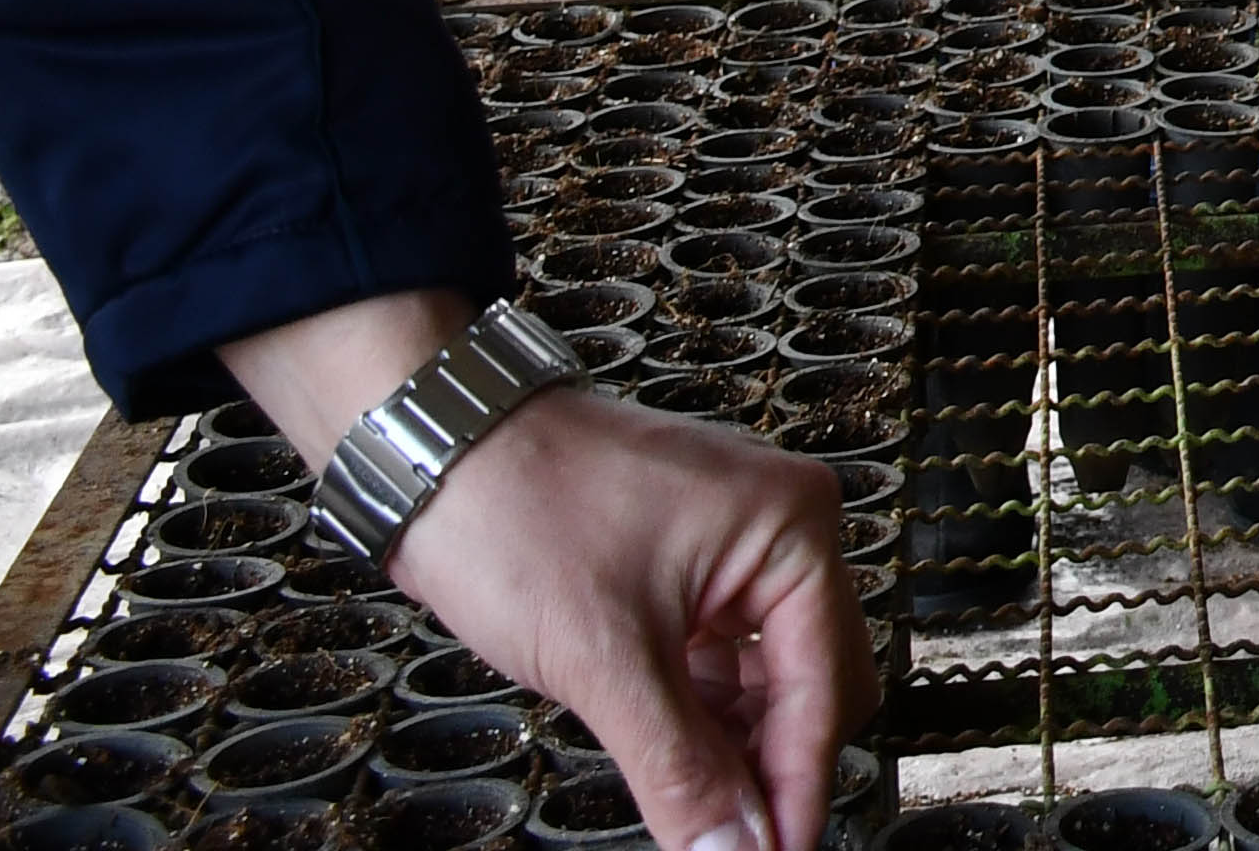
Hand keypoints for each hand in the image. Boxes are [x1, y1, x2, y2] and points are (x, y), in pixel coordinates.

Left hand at [226, 294, 870, 850]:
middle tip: (729, 838)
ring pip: (766, 678)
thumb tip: (730, 847)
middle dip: (774, 766)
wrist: (433, 448)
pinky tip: (672, 758)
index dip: (798, 786)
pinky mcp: (689, 566)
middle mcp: (782, 530)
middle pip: (815, 683)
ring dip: (734, 745)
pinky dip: (701, 713)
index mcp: (793, 529)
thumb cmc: (516, 508)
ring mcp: (735, 546)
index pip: (826, 688)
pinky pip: (722, 657)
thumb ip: (677, 768)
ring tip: (694, 810)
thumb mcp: (602, 659)